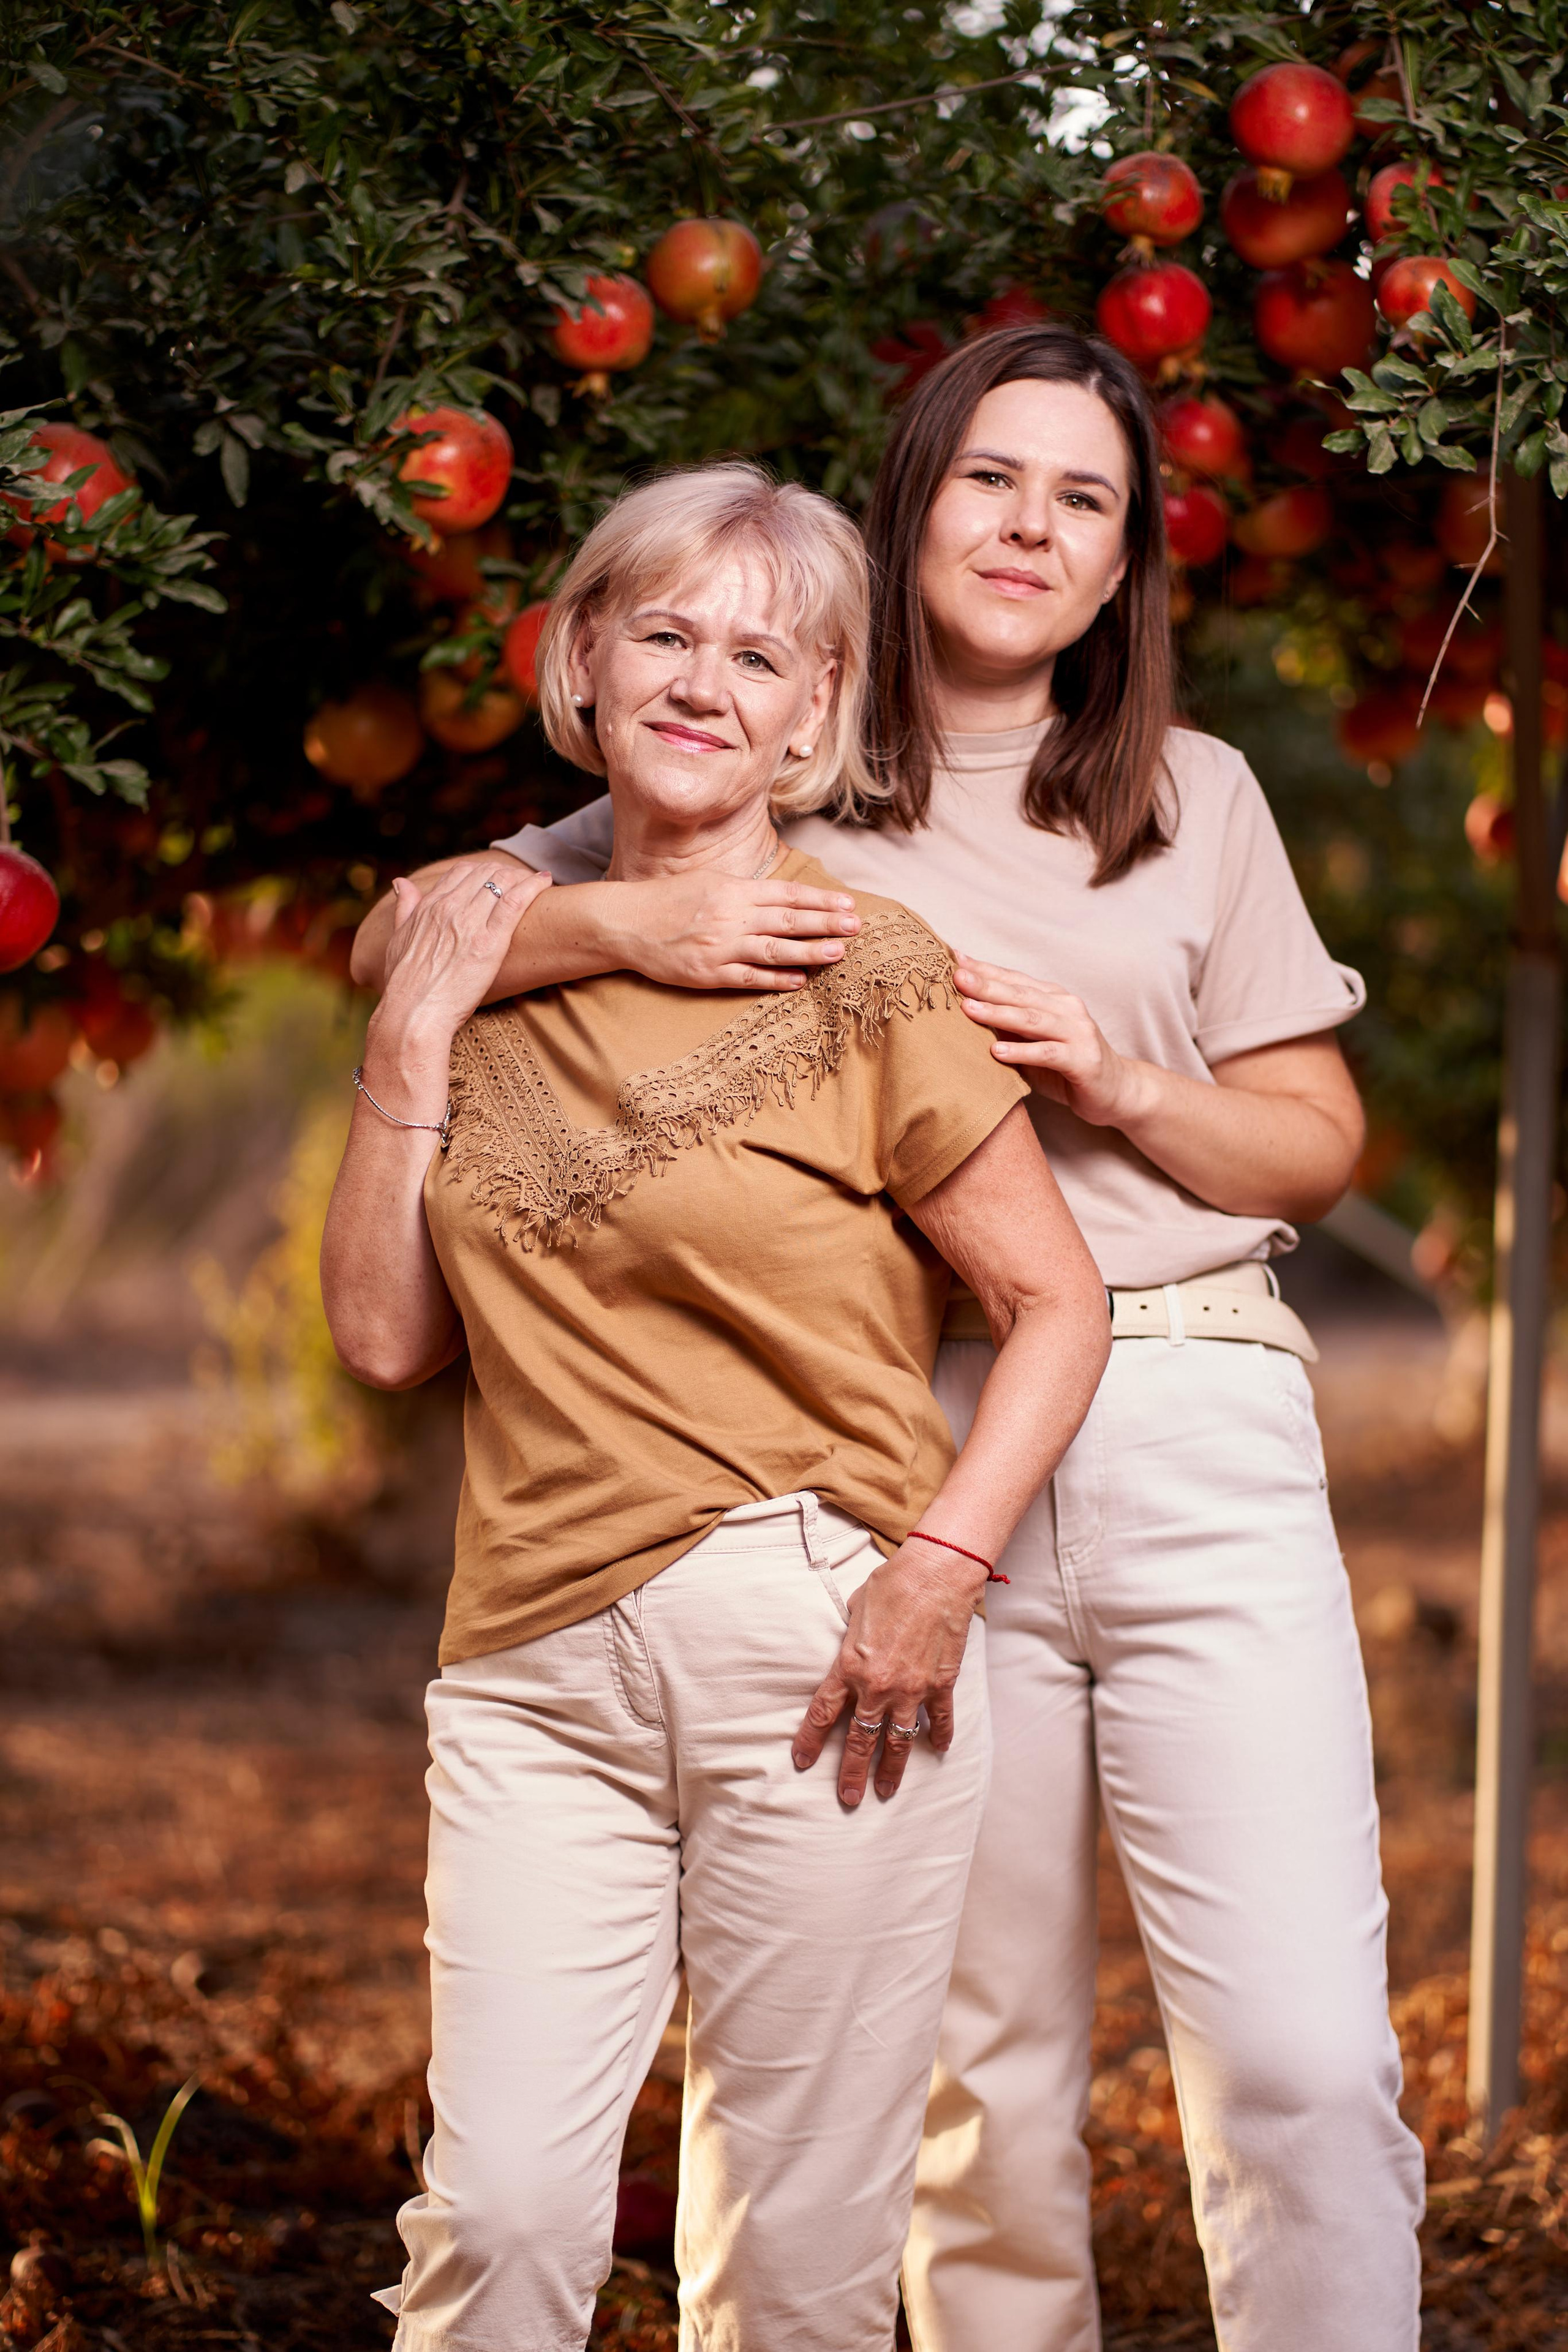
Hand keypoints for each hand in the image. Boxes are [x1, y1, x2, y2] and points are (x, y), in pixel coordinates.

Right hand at [380, 860, 553, 1035]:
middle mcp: (449, 908)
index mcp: (429, 906)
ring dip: (522, 877)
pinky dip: (533, 885)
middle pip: (485, 873)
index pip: (461, 872)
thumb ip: (404, 908)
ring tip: (536, 881)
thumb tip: (402, 882)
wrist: (414, 1014)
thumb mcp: (398, 939)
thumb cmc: (405, 985)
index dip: (482, 871)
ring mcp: (470, 923)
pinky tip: (545, 880)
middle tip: (521, 881)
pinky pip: (516, 901)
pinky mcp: (490, 942)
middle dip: (505, 873)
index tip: (496, 878)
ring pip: (502, 881)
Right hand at [615, 870, 861, 991]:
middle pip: (787, 920)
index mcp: (733, 890)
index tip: (847, 904)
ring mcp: (720, 947)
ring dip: (809, 952)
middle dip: (825, 924)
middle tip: (856, 927)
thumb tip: (785, 897)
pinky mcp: (708, 974)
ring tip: (838, 953)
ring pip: (774, 949)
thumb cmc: (670, 900)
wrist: (626, 923)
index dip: (820, 900)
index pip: (787, 894)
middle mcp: (730, 916)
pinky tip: (799, 979)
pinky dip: (776, 979)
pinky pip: (749, 978)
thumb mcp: (709, 882)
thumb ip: (746, 890)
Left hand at [791, 1540, 983, 1806]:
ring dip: (892, 1769)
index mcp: (849, 1667)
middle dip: (852, 1772)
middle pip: (861, 1739)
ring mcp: (912, 1689)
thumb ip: (849, 1643)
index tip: (803, 1762)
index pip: (823, 1714)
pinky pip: (939, 1719)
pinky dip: (939, 1736)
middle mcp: (878, 1686)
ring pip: (899, 1741)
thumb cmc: (891, 1585)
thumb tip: (848, 1653)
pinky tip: (938, 1750)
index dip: (811, 1741)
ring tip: (886, 1790)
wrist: (935, 1576)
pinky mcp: (940, 1684)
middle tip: (848, 1797)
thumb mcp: (854, 1612)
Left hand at [954, 955, 1146, 1128]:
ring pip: (1032, 1019)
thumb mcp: (1034, 1041)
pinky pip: (1047, 1053)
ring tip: (968, 1010)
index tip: (953, 959)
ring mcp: (1078, 1032)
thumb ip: (1008, 1026)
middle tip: (956, 977)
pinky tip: (996, 1051)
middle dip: (986, 985)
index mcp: (1054, 998)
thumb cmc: (1067, 1066)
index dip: (986, 969)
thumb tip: (965, 1010)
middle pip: (1020, 994)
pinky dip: (1021, 1052)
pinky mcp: (1083, 1060)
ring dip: (998, 1014)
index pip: (1015, 980)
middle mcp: (1068, 1008)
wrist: (1116, 1091)